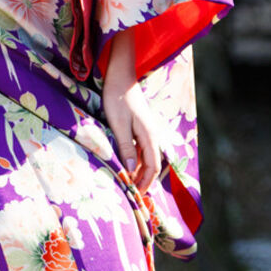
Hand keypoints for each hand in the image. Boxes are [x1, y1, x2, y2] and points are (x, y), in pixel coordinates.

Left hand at [102, 30, 160, 192]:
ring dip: (141, 170)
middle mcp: (153, 134)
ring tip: (130, 182)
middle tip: (133, 194)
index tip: (137, 195)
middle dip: (145, 180)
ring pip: (148, 156)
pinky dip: (137, 160)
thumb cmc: (117, 98)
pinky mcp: (141, 126)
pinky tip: (128, 163)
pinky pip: (143, 148)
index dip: (146, 183)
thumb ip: (126, 148)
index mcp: (149, 136)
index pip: (153, 167)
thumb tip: (132, 171)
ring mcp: (148, 130)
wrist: (120, 75)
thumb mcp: (119, 125)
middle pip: (153, 164)